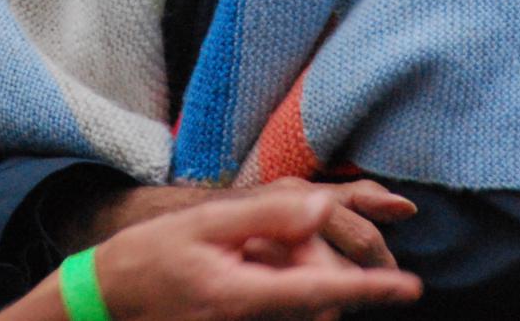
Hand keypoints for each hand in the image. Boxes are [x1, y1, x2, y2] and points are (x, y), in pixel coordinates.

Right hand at [12, 190, 421, 320]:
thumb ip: (267, 216)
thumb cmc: (151, 257)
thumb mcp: (205, 224)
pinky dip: (283, 286)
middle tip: (272, 239)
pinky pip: (280, 311)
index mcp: (242, 295)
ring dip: (300, 276)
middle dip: (319, 265)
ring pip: (302, 306)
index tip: (411, 288)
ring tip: (252, 253)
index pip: (322, 291)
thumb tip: (322, 209)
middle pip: (317, 298)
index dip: (370, 290)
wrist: (107, 300)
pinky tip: (250, 266)